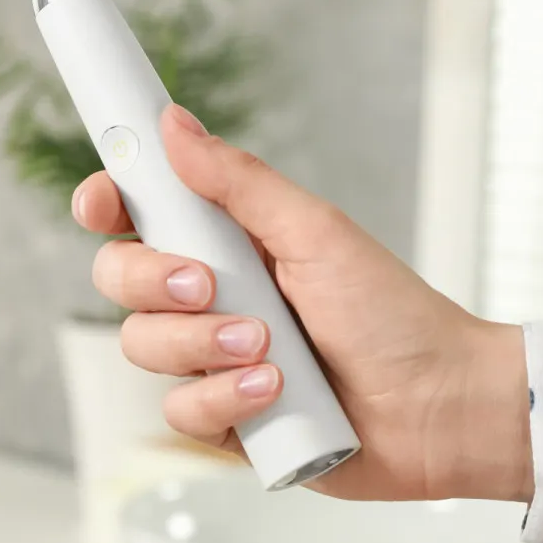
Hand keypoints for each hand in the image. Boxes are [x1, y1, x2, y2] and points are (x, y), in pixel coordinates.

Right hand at [74, 104, 531, 502]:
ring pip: (143, 346)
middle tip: (211, 286)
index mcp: (229, 241)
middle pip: (120, 279)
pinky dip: (223, 400)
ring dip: (200, 346)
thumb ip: (238, 181)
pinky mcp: (225, 419)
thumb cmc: (395, 314)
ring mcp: (213, 360)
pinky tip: (274, 393)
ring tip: (268, 350)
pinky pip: (179, 411)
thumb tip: (173, 123)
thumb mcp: (315, 232)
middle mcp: (212, 297)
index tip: (102, 204)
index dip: (106, 205)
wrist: (441, 407)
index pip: (138, 215)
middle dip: (153, 282)